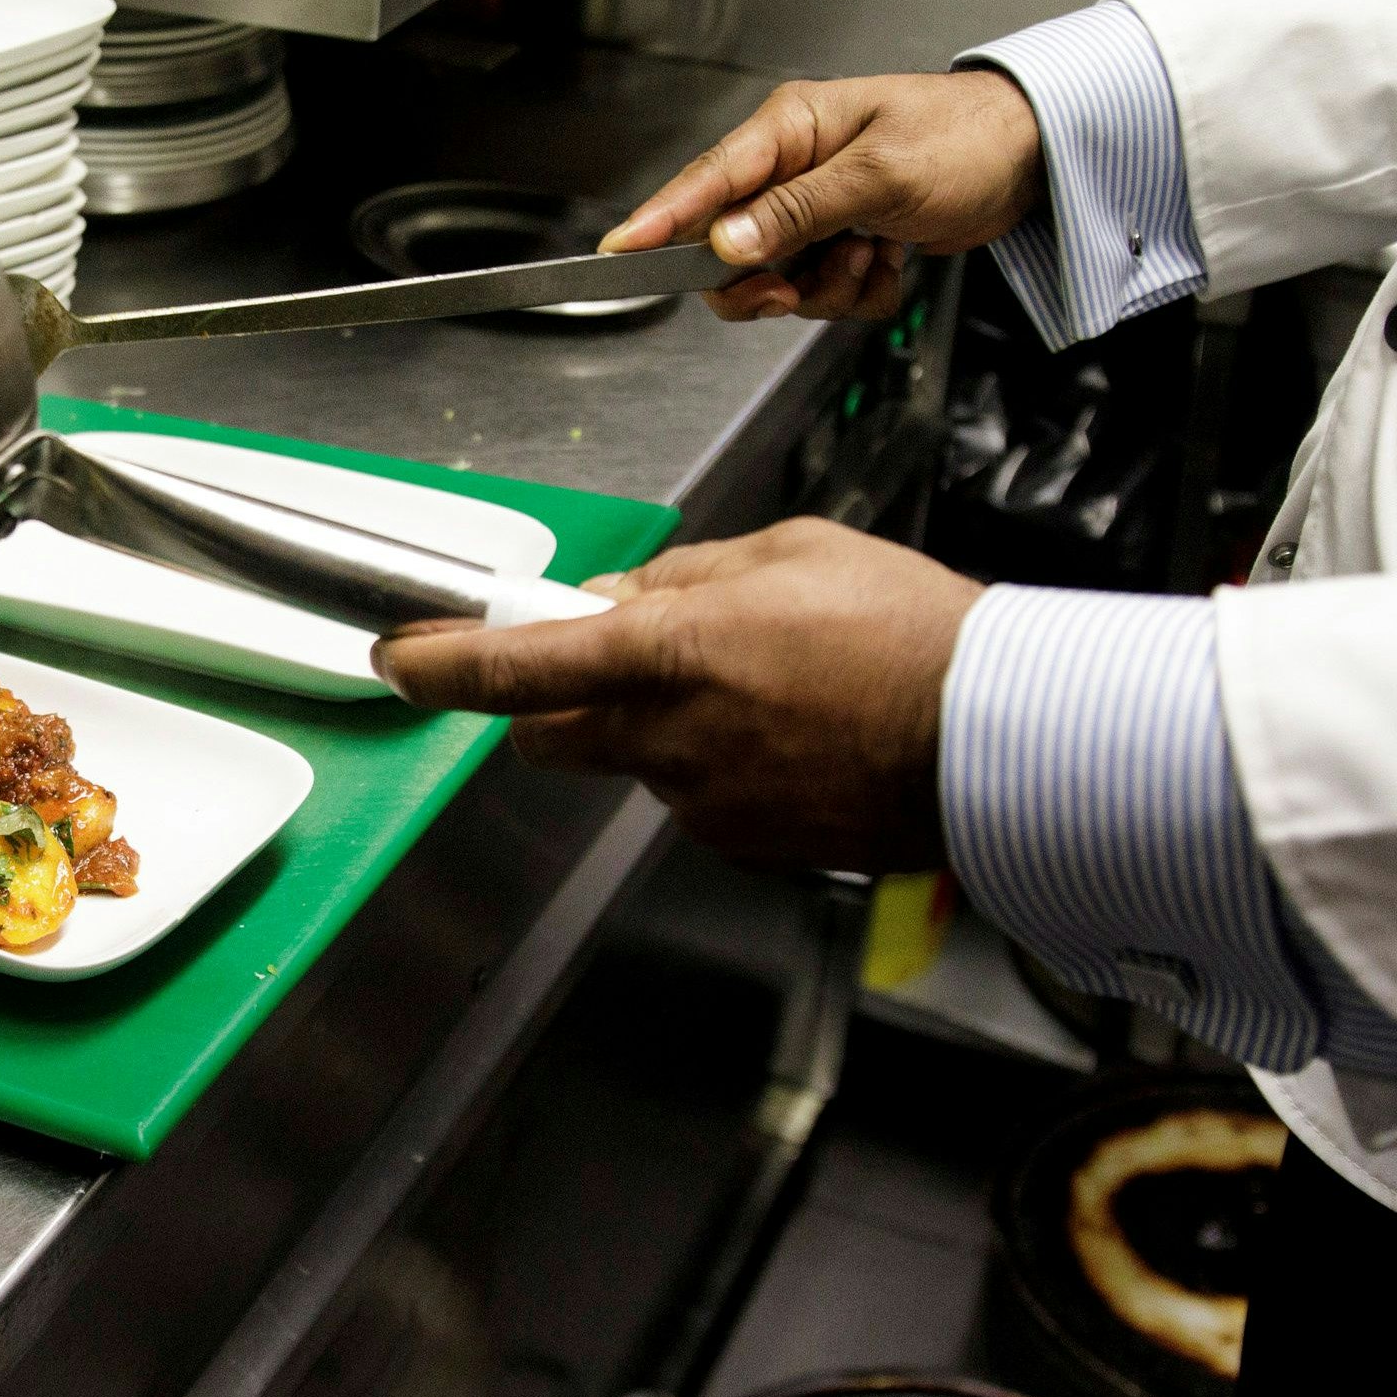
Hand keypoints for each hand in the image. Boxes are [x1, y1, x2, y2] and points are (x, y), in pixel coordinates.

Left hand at [371, 520, 984, 874]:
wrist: (996, 738)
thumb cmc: (907, 631)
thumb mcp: (787, 552)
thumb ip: (683, 576)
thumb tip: (619, 597)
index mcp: (666, 654)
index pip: (516, 668)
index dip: (442, 665)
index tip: (401, 658)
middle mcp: (668, 739)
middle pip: (554, 734)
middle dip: (562, 702)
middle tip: (628, 660)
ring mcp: (704, 802)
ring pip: (637, 763)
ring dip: (666, 729)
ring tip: (769, 689)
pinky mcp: (745, 844)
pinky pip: (700, 797)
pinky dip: (724, 766)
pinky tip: (797, 735)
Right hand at [608, 71, 1045, 322]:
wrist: (1036, 159)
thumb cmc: (966, 138)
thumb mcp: (880, 174)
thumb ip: (798, 211)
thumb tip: (727, 243)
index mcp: (790, 131)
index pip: (706, 181)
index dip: (659, 220)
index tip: (617, 253)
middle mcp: (794, 170)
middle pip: (731, 248)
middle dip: (768, 279)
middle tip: (795, 288)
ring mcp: (820, 210)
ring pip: (779, 280)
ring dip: (826, 287)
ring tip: (873, 257)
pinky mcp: (847, 241)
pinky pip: (825, 293)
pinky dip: (859, 294)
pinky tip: (891, 262)